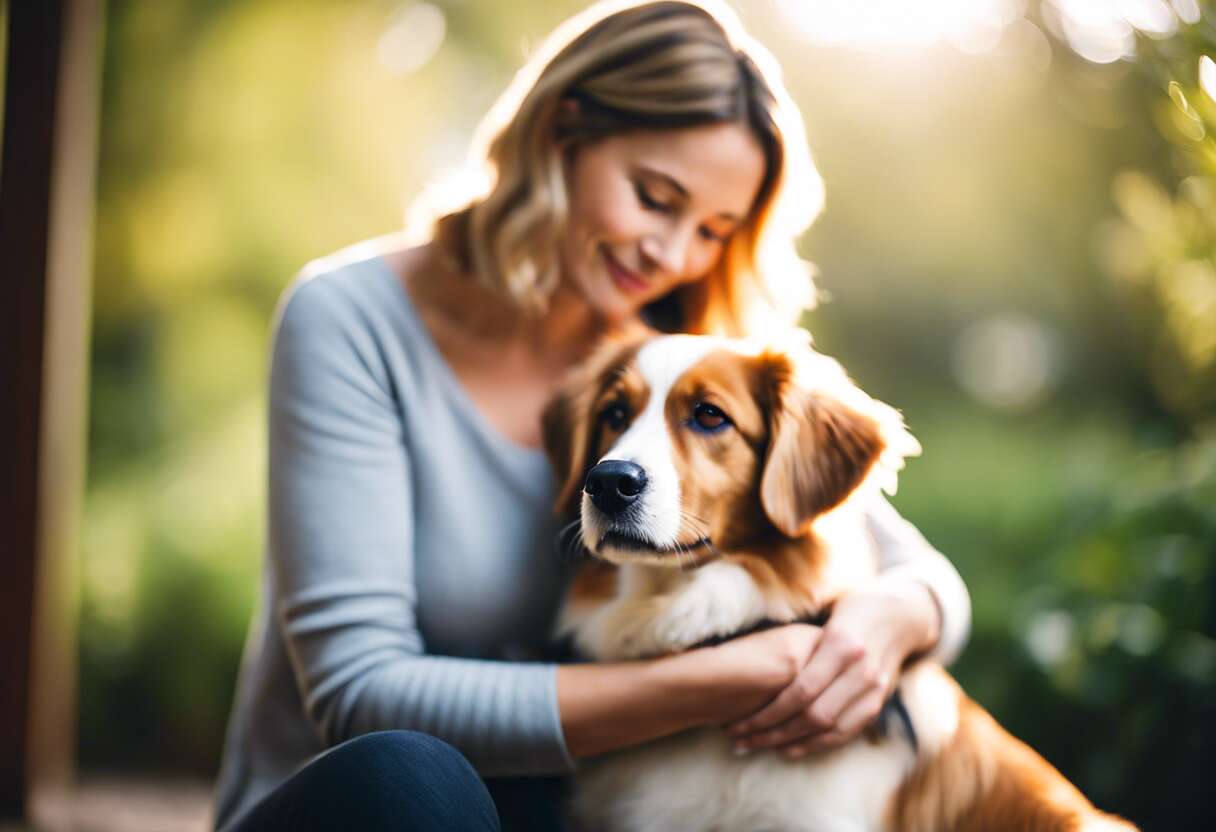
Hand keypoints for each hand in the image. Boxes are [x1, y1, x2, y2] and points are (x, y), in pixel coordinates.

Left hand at [723, 579, 939, 757]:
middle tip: (741, 737)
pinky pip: (846, 734)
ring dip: (791, 743)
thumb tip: (752, 644)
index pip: (802, 689)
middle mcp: (861, 670)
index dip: (770, 710)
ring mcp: (874, 690)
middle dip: (774, 731)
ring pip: (830, 730)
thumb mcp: (826, 609)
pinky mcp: (878, 704)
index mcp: (841, 644)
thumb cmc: (852, 608)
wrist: (900, 617)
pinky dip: (816, 745)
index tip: (742, 719)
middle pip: (814, 715)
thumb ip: (798, 633)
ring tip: (758, 745)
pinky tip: (789, 748)